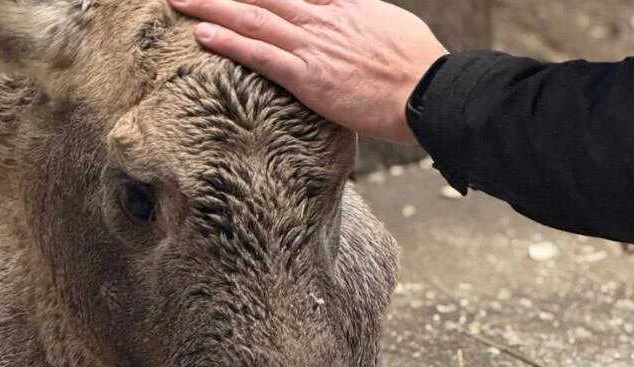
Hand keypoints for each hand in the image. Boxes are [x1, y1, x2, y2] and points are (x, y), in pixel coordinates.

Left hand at [168, 0, 447, 142]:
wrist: (431, 91)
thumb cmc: (419, 67)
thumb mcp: (391, 27)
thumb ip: (362, 20)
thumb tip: (353, 21)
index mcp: (344, 6)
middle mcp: (323, 18)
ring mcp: (314, 46)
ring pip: (252, 18)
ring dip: (211, 6)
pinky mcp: (310, 77)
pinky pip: (261, 55)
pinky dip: (229, 43)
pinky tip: (202, 34)